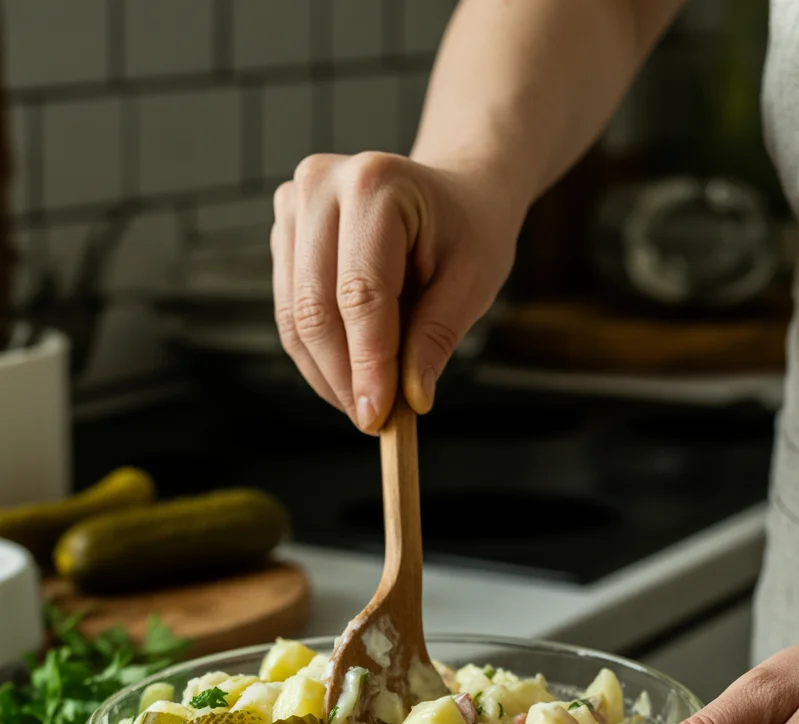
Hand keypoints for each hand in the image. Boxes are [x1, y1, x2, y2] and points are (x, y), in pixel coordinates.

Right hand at [271, 152, 518, 431]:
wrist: (453, 195)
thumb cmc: (469, 232)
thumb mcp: (473, 281)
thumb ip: (438, 337)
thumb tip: (411, 399)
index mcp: (376, 184)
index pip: (361, 293)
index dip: (367, 363)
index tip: (378, 417)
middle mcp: (321, 184)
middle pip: (316, 307)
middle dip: (344, 376)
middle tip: (372, 422)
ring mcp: (293, 206)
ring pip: (295, 317)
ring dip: (327, 374)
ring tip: (365, 403)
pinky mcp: (284, 234)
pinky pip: (289, 313)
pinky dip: (317, 356)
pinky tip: (349, 377)